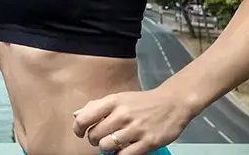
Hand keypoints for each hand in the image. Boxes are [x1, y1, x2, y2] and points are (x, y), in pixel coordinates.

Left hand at [72, 89, 193, 153]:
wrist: (172, 103)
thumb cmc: (141, 102)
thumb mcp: (118, 98)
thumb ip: (96, 106)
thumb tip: (76, 115)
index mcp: (113, 101)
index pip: (84, 118)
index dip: (79, 129)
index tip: (81, 133)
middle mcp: (122, 114)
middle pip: (94, 135)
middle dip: (94, 140)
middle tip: (100, 139)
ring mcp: (136, 129)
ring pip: (106, 146)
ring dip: (106, 148)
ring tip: (112, 145)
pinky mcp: (148, 142)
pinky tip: (123, 150)